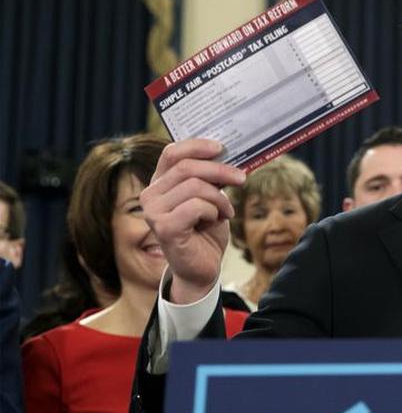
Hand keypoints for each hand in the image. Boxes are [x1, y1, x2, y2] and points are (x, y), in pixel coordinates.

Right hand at [140, 139, 244, 303]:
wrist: (202, 266)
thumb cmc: (206, 230)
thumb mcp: (210, 196)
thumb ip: (211, 176)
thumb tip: (228, 153)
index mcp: (160, 183)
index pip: (172, 153)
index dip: (197, 146)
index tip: (221, 148)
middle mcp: (150, 195)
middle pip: (187, 167)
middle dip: (220, 170)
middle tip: (241, 178)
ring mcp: (153, 212)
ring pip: (195, 186)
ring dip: (219, 198)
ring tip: (226, 211)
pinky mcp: (164, 228)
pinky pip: (196, 206)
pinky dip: (213, 211)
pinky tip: (215, 221)